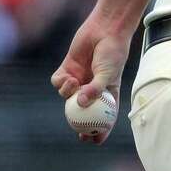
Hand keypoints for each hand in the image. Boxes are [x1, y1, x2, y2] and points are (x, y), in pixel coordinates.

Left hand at [50, 10, 132, 143]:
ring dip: (67, 94)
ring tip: (74, 84)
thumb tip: (80, 104)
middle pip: (82, 112)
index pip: (103, 116)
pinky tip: (68, 77)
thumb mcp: (108, 74)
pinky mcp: (67, 68)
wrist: (105, 29)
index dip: (99, 130)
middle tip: (77, 132)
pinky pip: (58, 82)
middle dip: (78, 124)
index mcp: (106, 93)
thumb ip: (95, 90)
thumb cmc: (112, 52)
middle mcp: (91, 88)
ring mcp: (79, 78)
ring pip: (66, 96)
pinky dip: (60, 83)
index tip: (94, 141)